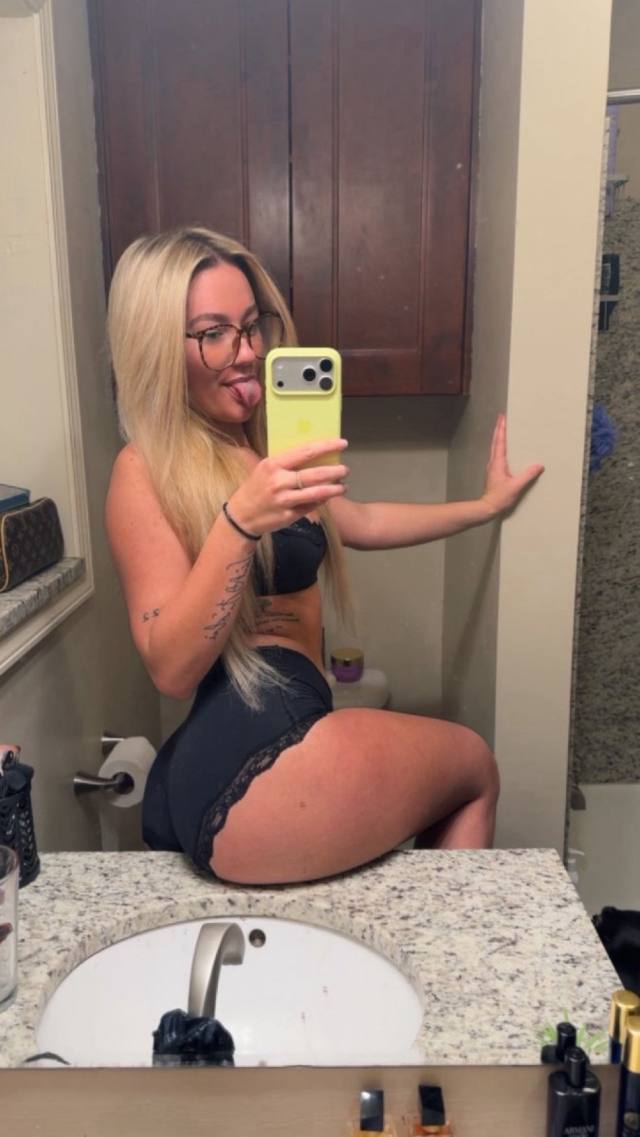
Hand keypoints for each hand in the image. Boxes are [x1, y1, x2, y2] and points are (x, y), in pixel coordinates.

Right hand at [229, 439, 348, 534]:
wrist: (241, 516)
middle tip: (345, 469)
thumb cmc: (255, 488)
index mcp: (274, 465)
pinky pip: (311, 506)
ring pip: (317, 493)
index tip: (342, 443)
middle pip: (315, 474)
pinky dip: (322, 501)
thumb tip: (312, 453)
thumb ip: (286, 462)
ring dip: (334, 489)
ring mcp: (285, 500)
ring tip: (343, 486)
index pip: (306, 452)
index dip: (327, 447)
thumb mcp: (265, 469)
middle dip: (335, 471)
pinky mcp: (289, 515)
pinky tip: (328, 497)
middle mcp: (280, 482)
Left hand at [481, 414, 543, 517]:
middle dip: (499, 429)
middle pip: (496, 442)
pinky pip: (497, 455)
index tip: (502, 418)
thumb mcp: (516, 486)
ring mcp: (493, 467)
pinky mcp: (494, 472)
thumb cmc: (500, 497)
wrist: (488, 507)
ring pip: (495, 447)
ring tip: (503, 429)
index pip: (500, 442)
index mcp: (498, 462)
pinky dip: (500, 446)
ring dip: (499, 437)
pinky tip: (505, 448)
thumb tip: (538, 465)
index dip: (501, 429)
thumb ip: (527, 475)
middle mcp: (493, 462)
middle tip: (502, 418)